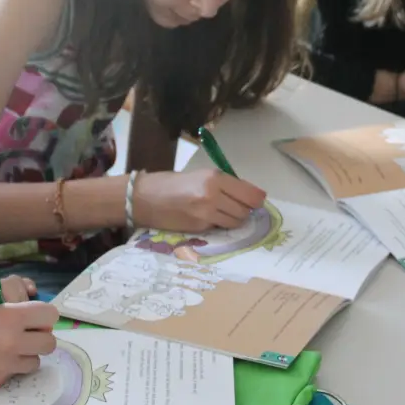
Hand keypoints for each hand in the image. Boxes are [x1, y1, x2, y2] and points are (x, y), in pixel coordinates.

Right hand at [0, 300, 58, 390]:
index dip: (43, 316)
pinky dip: (7, 369)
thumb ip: (12, 313)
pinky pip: (14, 375)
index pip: (50, 314)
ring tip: (6, 351)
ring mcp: (5, 364)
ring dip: (26, 356)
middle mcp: (12, 340)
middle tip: (25, 336)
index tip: (34, 319)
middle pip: (50, 342)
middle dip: (40, 338)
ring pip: (35, 362)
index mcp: (9, 316)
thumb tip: (37, 320)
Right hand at [134, 168, 266, 232]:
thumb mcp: (201, 175)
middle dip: (246, 210)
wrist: (144, 198)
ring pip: (236, 222)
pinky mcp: (199, 228)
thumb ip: (223, 184)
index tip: (259, 200)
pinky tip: (210, 217)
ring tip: (224, 212)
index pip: (249, 194)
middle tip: (240, 207)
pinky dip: (220, 224)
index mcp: (215, 177)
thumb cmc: (172, 183)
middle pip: (245, 210)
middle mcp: (213, 195)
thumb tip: (248, 195)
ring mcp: (206, 214)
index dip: (257, 199)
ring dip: (235, 219)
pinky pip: (220, 227)